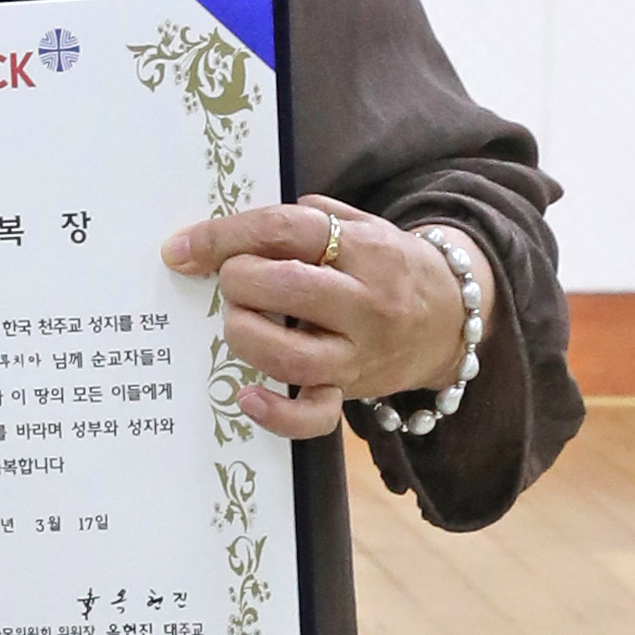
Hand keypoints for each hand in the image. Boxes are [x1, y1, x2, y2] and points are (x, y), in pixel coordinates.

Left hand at [162, 199, 473, 444]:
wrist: (452, 319)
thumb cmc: (390, 267)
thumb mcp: (363, 226)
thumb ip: (309, 218)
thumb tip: (231, 230)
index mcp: (365, 250)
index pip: (286, 231)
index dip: (224, 237)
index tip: (181, 248)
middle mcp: (366, 303)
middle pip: (286, 287)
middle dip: (237, 281)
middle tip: (229, 282)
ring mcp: (359, 354)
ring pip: (290, 354)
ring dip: (245, 335)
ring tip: (238, 321)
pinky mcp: (351, 392)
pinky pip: (313, 416)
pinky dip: (274, 412)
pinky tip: (245, 395)